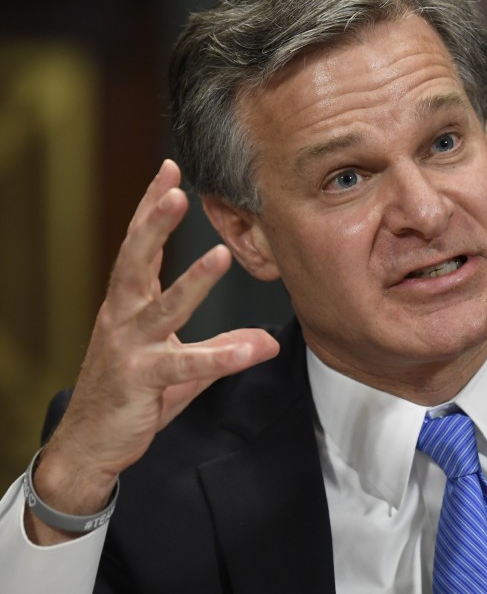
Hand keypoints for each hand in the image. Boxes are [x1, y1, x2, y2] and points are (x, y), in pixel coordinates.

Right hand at [27, 160, 278, 543]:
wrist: (90, 445)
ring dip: (192, 282)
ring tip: (220, 254)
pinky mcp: (139, 380)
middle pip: (136, 261)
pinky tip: (252, 349)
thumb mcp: (182, 367)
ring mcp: (128, 349)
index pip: (140, 247)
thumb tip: (267, 340)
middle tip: (176, 188)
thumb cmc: (131, 395)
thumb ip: (222, 348)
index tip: (169, 170)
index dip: (152, 208)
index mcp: (129, 304)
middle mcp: (123, 318)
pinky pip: (183, 366)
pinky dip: (218, 357)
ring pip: (162, 309)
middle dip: (155, 223)